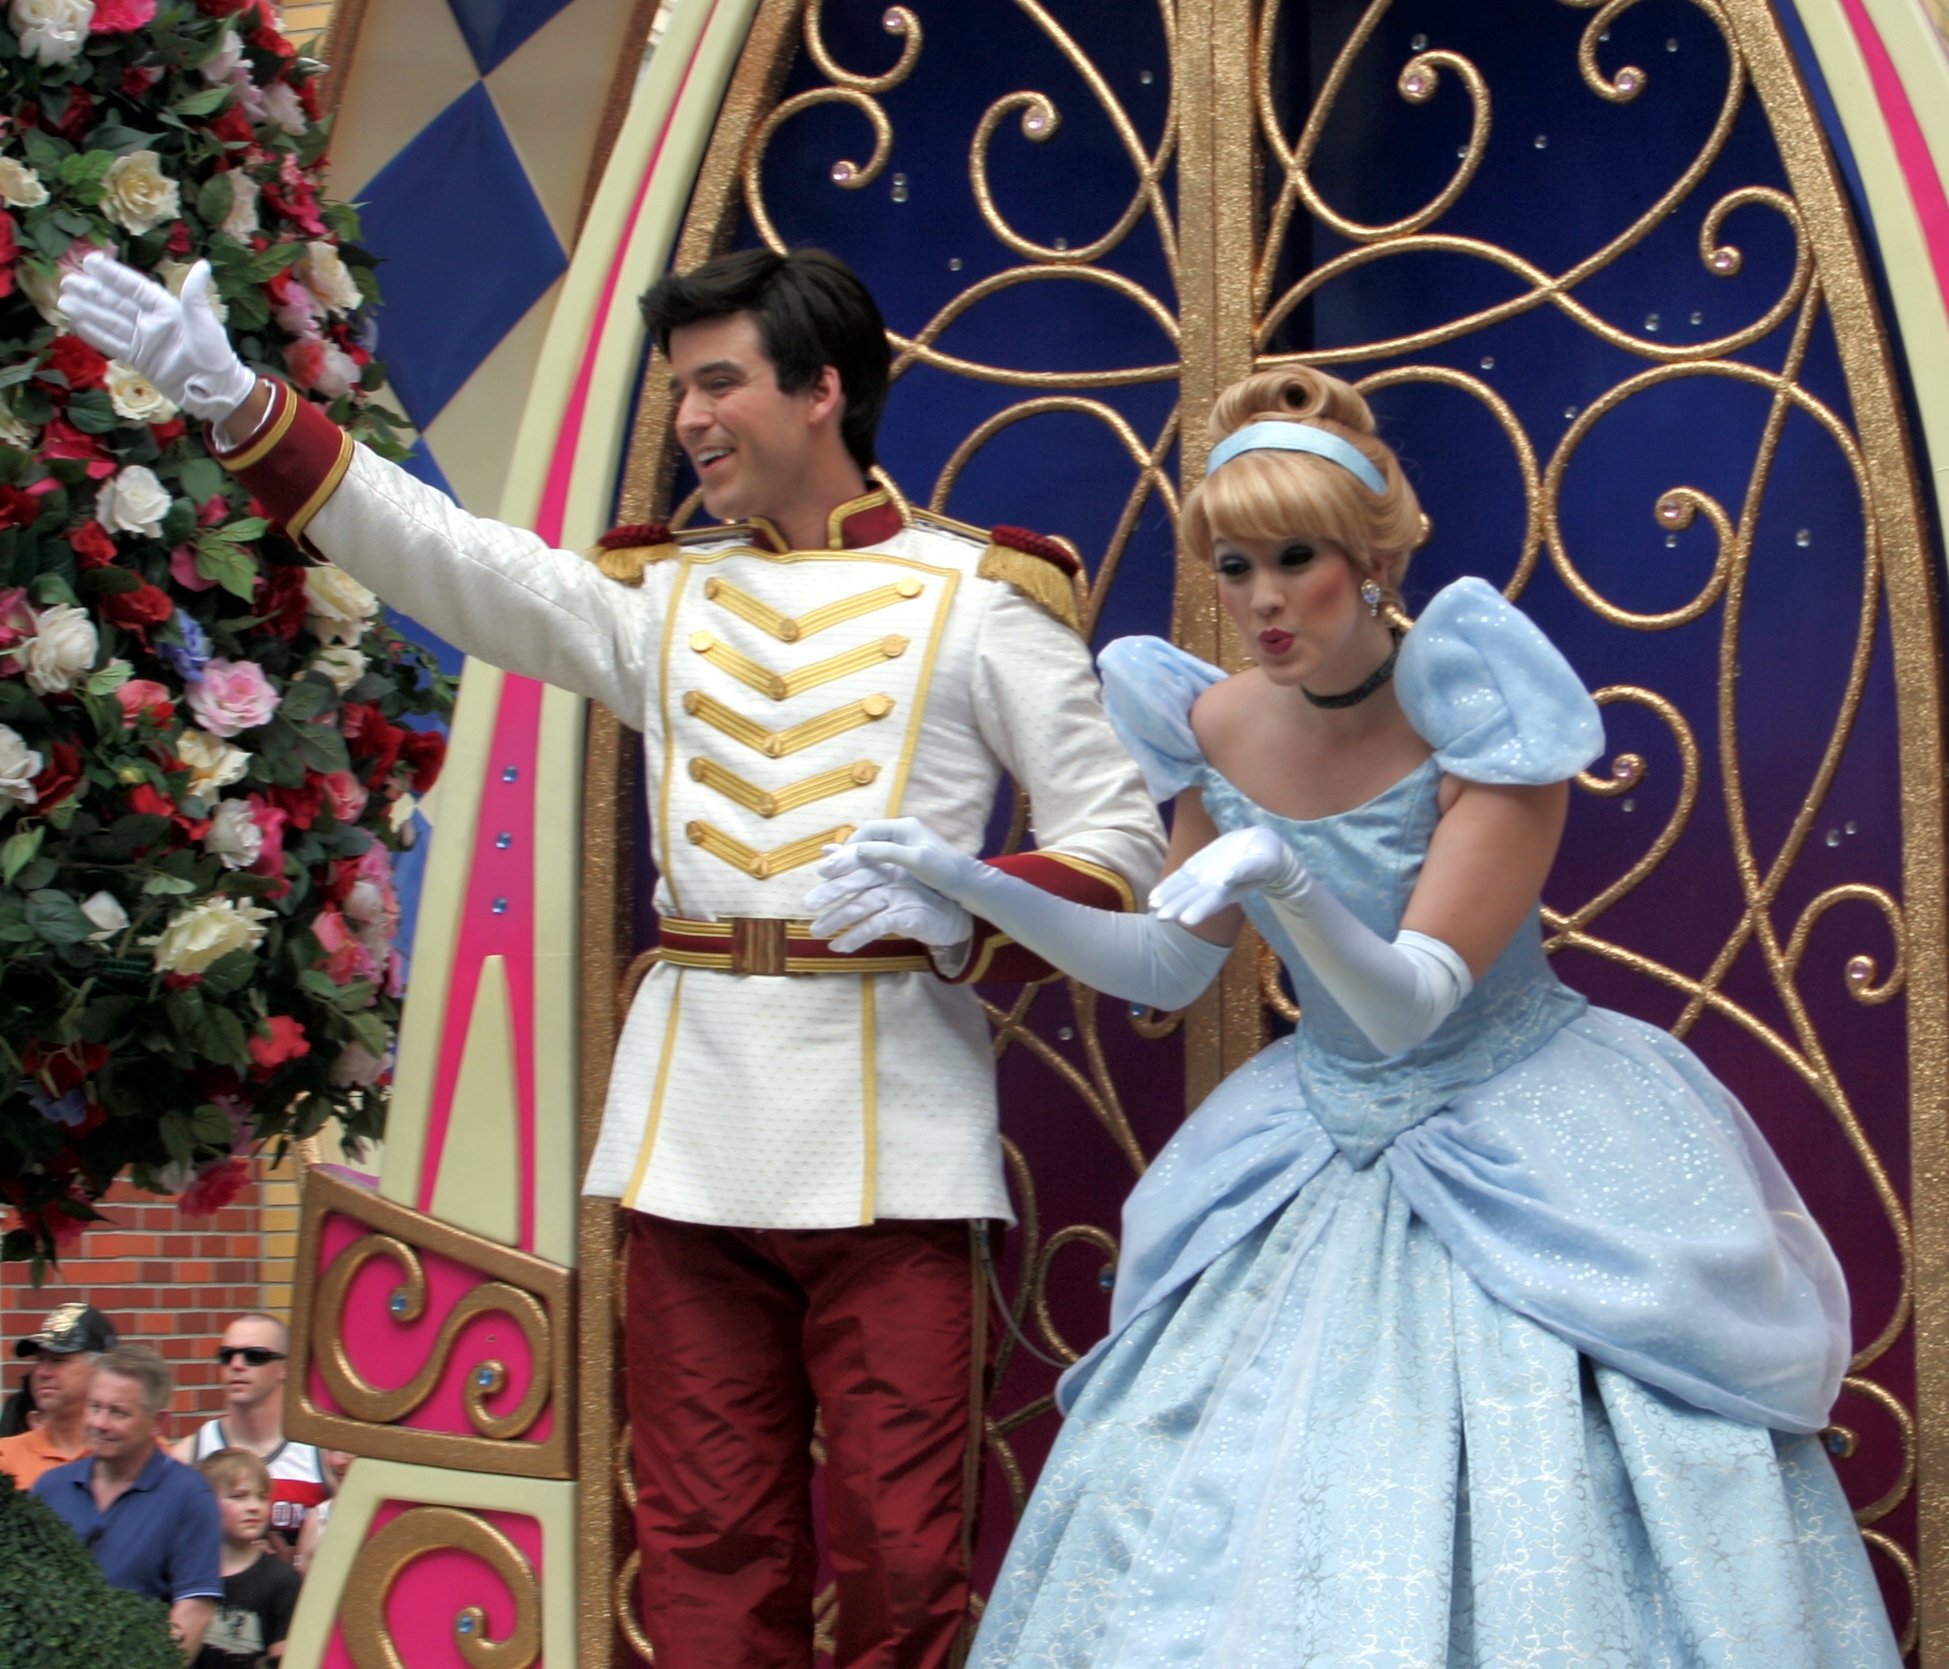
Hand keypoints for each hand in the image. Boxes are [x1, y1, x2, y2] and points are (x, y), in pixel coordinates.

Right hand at [59, 253, 256, 420]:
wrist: (214, 389)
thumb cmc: (214, 353)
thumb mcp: (204, 321)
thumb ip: (195, 294)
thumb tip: (203, 264)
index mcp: (166, 308)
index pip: (134, 287)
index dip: (113, 274)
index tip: (91, 261)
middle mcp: (151, 321)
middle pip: (116, 303)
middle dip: (92, 292)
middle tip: (66, 280)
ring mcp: (143, 340)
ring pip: (110, 322)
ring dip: (87, 312)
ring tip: (64, 301)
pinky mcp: (138, 359)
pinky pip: (113, 344)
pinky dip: (95, 334)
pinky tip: (77, 324)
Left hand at [804, 859, 972, 953]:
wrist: (951, 919)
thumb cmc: (915, 897)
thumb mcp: (887, 878)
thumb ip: (857, 863)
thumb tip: (827, 849)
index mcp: (889, 864)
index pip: (860, 861)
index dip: (840, 865)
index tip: (819, 873)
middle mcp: (895, 876)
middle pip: (858, 880)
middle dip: (831, 891)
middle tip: (808, 904)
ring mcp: (902, 896)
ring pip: (863, 905)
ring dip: (836, 919)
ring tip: (816, 931)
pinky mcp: (907, 916)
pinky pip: (876, 926)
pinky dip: (855, 937)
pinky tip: (839, 946)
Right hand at [814, 818, 985, 903]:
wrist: (968, 883)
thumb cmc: (945, 870)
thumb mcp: (915, 861)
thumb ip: (886, 853)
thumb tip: (856, 849)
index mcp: (903, 827)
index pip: (868, 831)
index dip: (849, 846)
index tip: (835, 863)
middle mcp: (902, 832)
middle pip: (867, 839)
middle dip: (848, 854)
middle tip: (828, 870)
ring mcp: (905, 846)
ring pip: (873, 850)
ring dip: (856, 861)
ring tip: (837, 875)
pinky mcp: (908, 859)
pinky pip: (881, 860)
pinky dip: (867, 867)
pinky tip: (857, 879)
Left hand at [1150, 825, 1307, 925]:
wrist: (1260, 846)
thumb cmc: (1267, 856)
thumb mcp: (1262, 861)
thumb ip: (1246, 870)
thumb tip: (1227, 878)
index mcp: (1232, 889)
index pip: (1214, 901)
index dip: (1200, 909)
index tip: (1186, 921)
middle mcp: (1215, 887)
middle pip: (1194, 899)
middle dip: (1177, 907)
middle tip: (1161, 917)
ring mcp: (1205, 878)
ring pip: (1183, 889)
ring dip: (1168, 898)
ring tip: (1152, 907)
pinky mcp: (1198, 866)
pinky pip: (1180, 877)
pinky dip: (1167, 886)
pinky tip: (1153, 897)